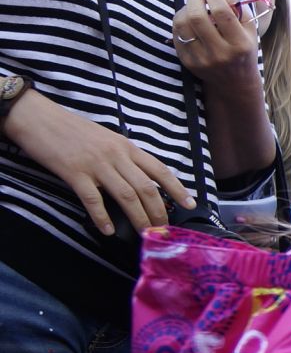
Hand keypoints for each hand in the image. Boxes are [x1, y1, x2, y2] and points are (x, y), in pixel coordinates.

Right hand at [3, 89, 192, 234]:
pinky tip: (108, 230)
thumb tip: (139, 181)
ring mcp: (95, 164)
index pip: (160, 170)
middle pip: (146, 188)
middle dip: (159, 212)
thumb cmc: (72, 129)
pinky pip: (93, 200)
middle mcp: (116, 155)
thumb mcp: (106, 138)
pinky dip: (102, 217)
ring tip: (145, 234)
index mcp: (126, 146)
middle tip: (163, 230)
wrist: (38, 117)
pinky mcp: (74, 173)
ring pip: (126, 196)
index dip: (178, 189)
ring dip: (138, 218)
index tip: (191, 204)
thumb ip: (124, 157)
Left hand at [172, 0, 262, 91]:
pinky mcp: (188, 62)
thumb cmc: (243, 51)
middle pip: (197, 16)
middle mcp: (220, 53)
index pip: (222, 12)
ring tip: (193, 6)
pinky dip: (181, 21)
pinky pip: (177, 34)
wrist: (235, 83)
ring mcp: (202, 59)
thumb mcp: (250, 32)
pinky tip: (188, 19)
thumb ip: (239, 9)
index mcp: (240, 44)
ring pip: (182, 24)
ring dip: (185, 8)